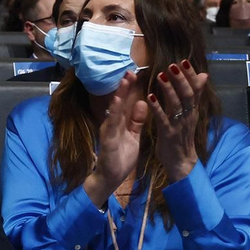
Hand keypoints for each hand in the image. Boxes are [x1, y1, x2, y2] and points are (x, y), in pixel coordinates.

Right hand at [84, 70, 145, 205]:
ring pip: (114, 110)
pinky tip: (117, 102)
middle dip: (124, 87)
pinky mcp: (107, 140)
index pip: (126, 103)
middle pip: (119, 103)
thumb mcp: (133, 136)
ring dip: (119, 95)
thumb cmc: (120, 158)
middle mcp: (113, 124)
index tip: (136, 74)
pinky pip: (111, 125)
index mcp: (120, 123)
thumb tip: (142, 103)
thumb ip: (136, 121)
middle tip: (130, 70)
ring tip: (125, 81)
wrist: (110, 178)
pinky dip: (114, 113)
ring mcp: (108, 131)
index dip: (130, 89)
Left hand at [148, 61, 207, 181]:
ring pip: (176, 104)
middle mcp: (188, 115)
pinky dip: (157, 107)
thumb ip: (195, 95)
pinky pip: (163, 118)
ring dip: (169, 89)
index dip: (191, 76)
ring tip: (162, 75)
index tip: (185, 61)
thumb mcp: (191, 113)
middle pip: (188, 94)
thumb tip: (204, 75)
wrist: (181, 161)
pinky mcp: (168, 133)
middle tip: (174, 64)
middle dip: (181, 79)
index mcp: (193, 110)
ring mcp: (179, 124)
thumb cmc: (182, 135)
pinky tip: (150, 96)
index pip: (195, 89)